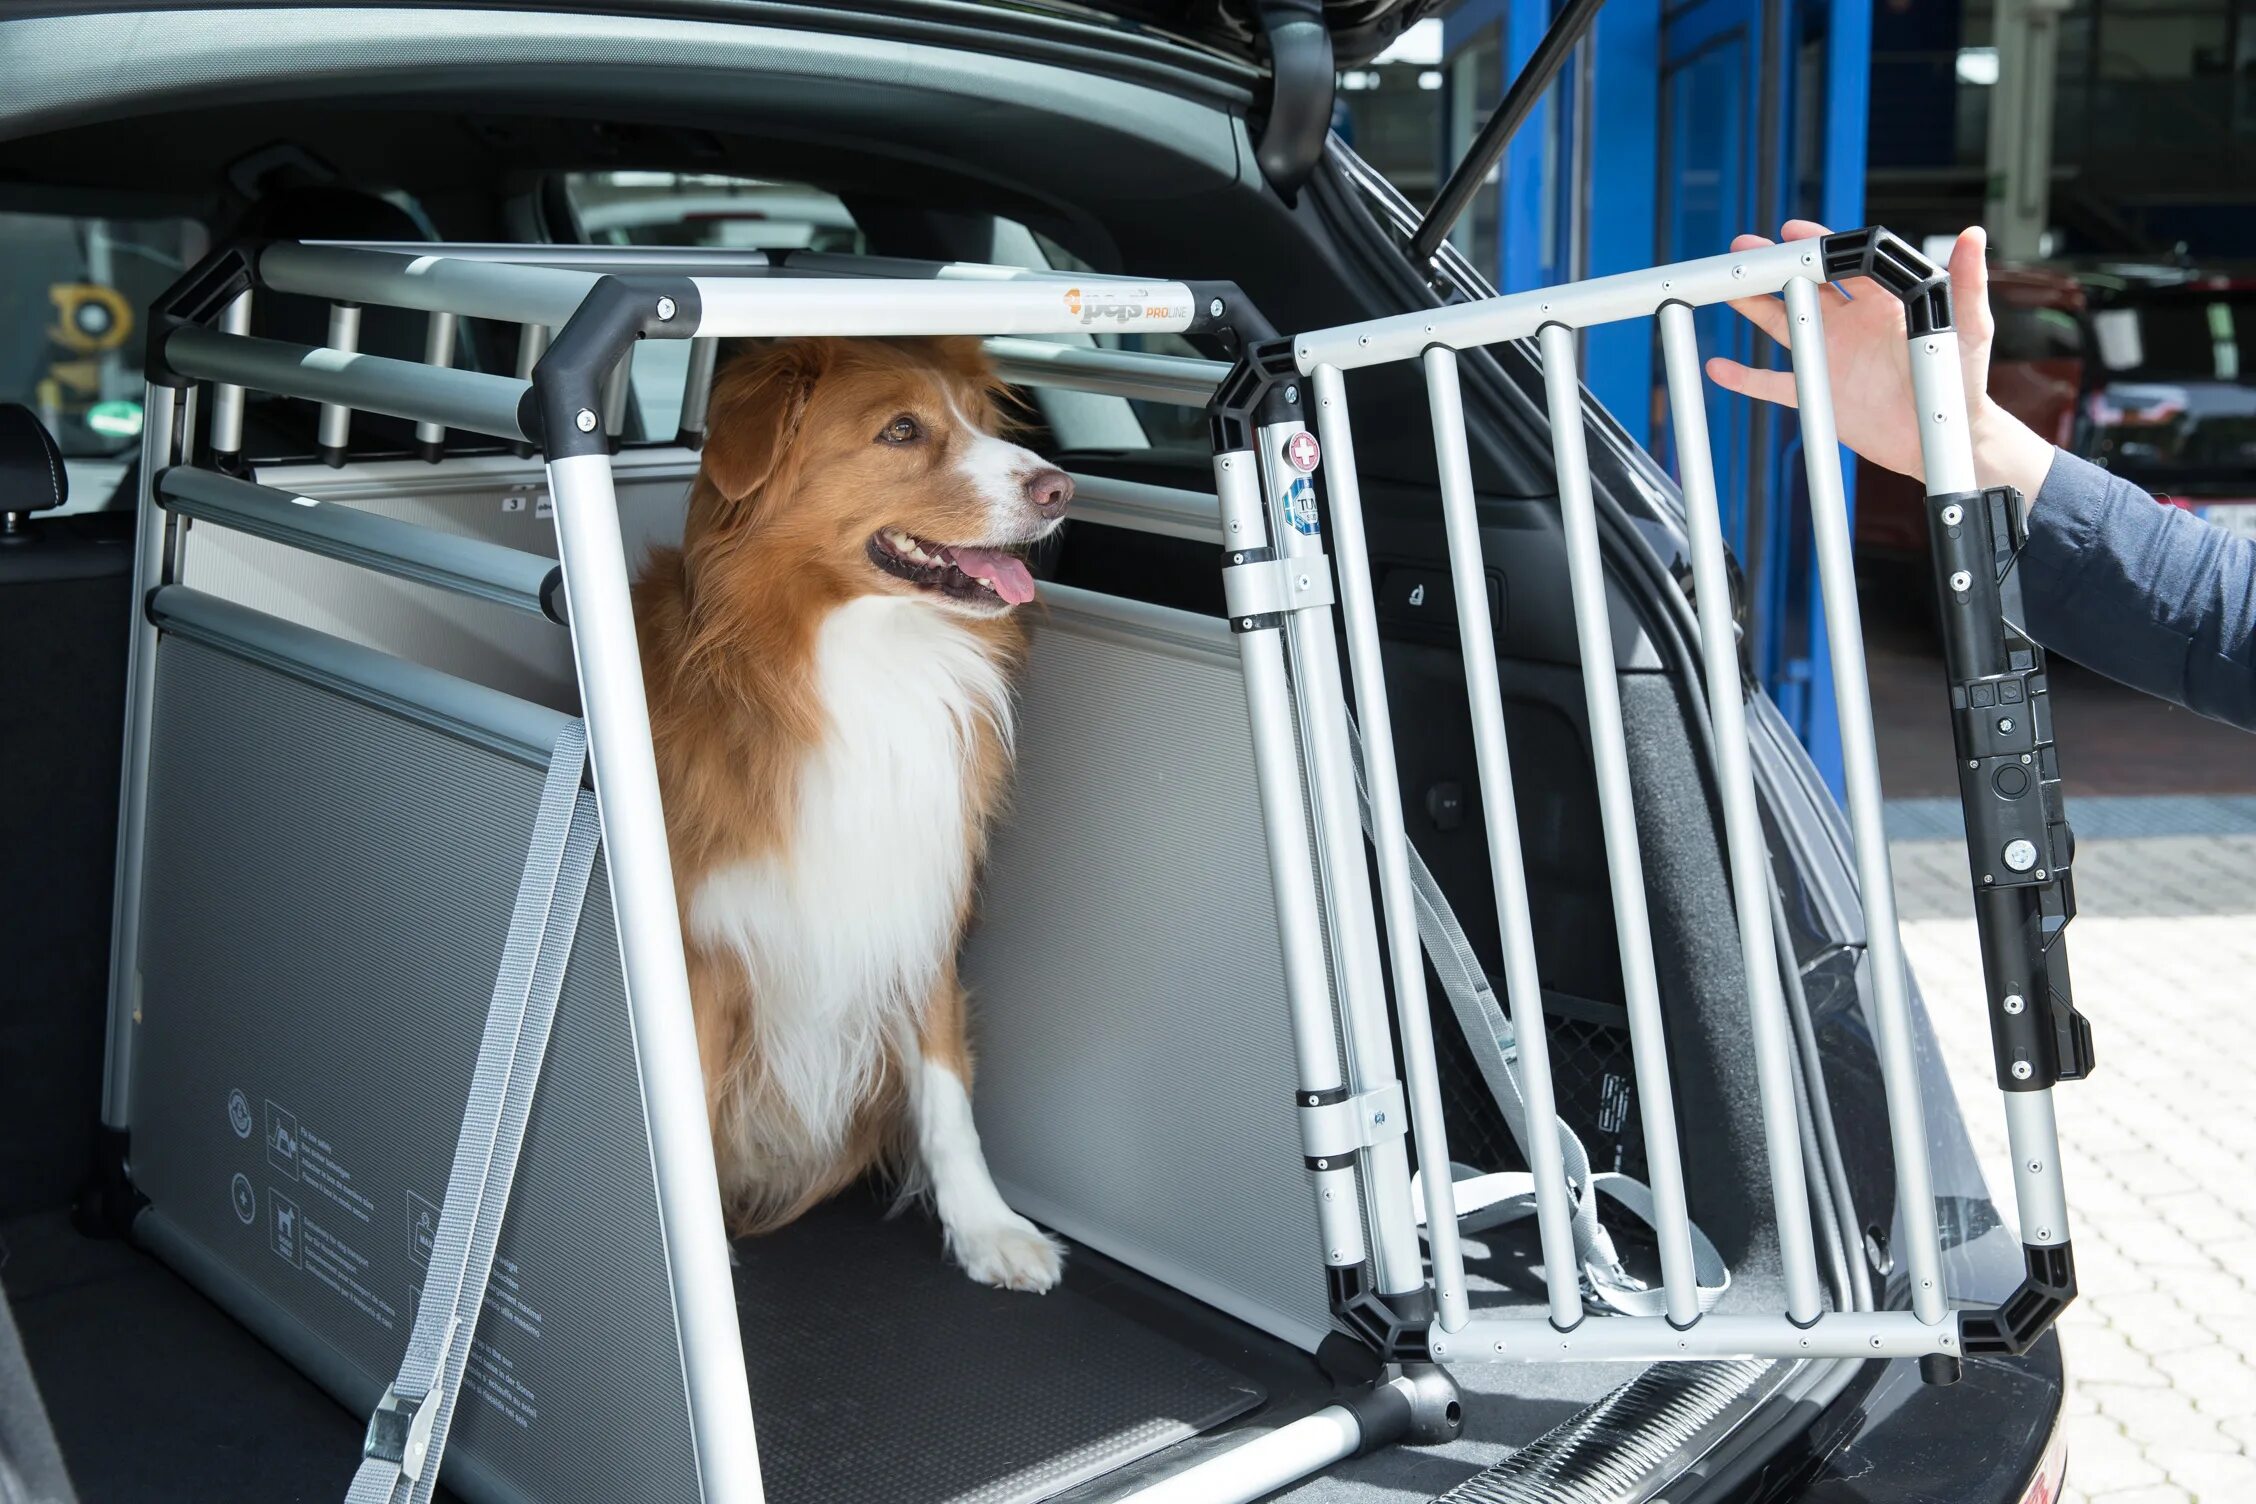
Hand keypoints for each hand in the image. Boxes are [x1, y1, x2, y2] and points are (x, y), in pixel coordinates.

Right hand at [1704, 221, 2054, 499]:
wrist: (1946, 439)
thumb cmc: (1963, 382)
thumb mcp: (1970, 328)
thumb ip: (1967, 282)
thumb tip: (1973, 234)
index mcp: (1884, 303)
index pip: (1845, 263)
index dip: (1818, 245)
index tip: (1791, 233)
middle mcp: (1852, 324)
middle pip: (1804, 286)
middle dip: (1773, 266)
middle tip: (1743, 251)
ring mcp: (1832, 357)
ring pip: (1783, 324)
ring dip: (1754, 306)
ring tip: (1724, 288)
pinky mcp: (1819, 394)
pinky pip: (1775, 384)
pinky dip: (1746, 379)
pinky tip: (1719, 369)